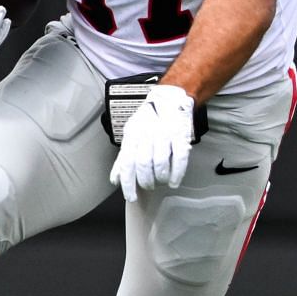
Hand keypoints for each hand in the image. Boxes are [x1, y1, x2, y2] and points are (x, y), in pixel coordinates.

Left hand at [110, 83, 195, 202]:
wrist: (170, 99)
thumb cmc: (149, 120)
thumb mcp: (131, 134)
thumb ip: (123, 157)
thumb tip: (115, 179)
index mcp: (133, 134)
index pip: (127, 162)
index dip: (128, 183)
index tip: (131, 196)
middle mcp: (148, 133)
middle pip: (144, 164)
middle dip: (146, 181)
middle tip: (148, 186)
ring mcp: (165, 134)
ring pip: (160, 163)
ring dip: (160, 178)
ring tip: (160, 181)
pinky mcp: (181, 136)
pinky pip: (179, 159)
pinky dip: (176, 174)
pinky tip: (173, 181)